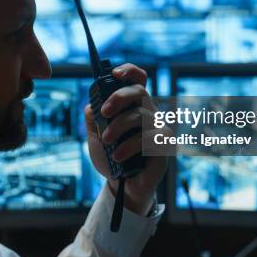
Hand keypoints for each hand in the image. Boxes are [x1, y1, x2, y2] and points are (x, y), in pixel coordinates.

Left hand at [84, 63, 167, 215]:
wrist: (121, 186)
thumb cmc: (111, 158)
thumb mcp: (95, 136)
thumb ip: (93, 118)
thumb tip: (92, 104)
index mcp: (133, 106)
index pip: (138, 80)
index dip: (129, 71)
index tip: (113, 73)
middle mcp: (149, 113)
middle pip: (139, 91)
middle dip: (118, 97)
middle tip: (104, 112)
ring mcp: (158, 128)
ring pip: (140, 115)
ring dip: (118, 127)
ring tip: (107, 141)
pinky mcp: (164, 145)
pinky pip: (147, 137)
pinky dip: (128, 146)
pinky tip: (118, 156)